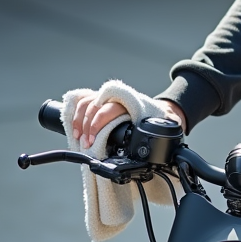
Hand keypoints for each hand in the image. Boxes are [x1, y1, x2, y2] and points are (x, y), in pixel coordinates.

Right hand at [70, 94, 185, 149]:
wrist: (164, 111)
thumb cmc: (163, 119)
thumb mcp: (166, 124)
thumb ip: (166, 129)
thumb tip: (167, 134)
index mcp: (133, 103)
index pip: (110, 108)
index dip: (98, 122)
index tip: (92, 139)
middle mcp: (119, 98)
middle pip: (95, 104)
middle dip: (87, 125)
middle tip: (86, 143)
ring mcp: (109, 98)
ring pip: (87, 101)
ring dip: (79, 120)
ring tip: (79, 137)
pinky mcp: (102, 102)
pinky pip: (84, 99)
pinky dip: (75, 109)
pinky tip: (72, 123)